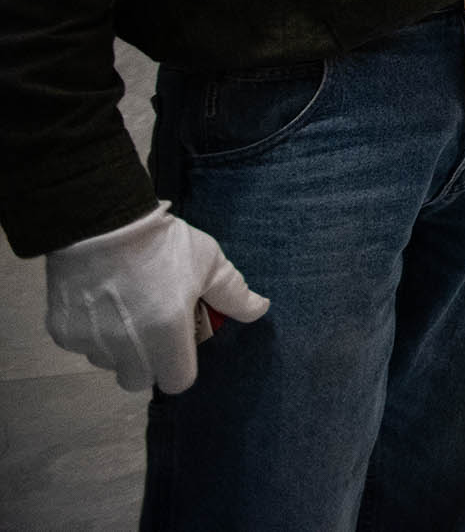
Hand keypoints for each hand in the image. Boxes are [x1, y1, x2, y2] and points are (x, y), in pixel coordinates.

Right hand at [44, 202, 269, 394]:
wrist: (102, 224)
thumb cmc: (162, 244)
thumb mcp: (208, 263)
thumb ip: (234, 293)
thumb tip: (259, 310)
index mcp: (167, 334)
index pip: (177, 382)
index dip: (183, 365)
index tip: (182, 342)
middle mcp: (127, 346)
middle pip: (140, 380)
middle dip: (150, 362)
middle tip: (154, 327)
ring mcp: (92, 342)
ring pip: (109, 364)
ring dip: (120, 348)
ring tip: (127, 309)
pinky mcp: (63, 334)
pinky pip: (83, 347)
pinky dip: (93, 333)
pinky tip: (101, 303)